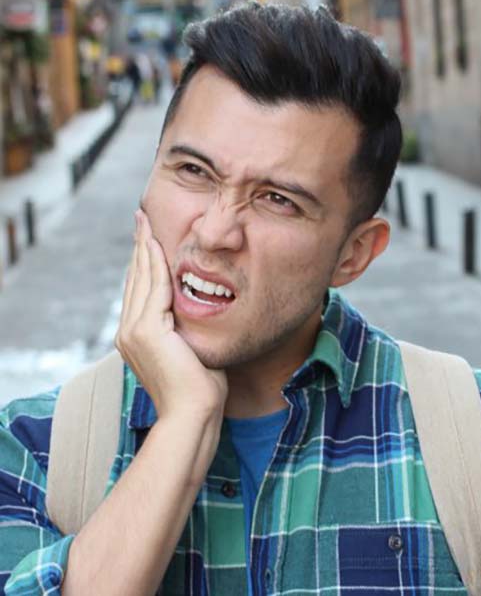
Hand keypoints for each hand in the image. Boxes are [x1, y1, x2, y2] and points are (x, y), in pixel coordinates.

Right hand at [115, 209, 227, 421]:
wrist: (193, 414)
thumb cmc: (199, 388)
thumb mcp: (190, 350)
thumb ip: (185, 329)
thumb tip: (197, 311)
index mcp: (136, 337)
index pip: (140, 290)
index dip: (143, 262)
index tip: (147, 239)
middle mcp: (129, 332)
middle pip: (135, 278)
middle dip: (139, 246)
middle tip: (141, 219)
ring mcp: (134, 331)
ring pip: (141, 278)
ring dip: (145, 246)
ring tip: (145, 222)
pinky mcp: (146, 331)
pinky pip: (155, 287)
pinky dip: (157, 263)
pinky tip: (158, 243)